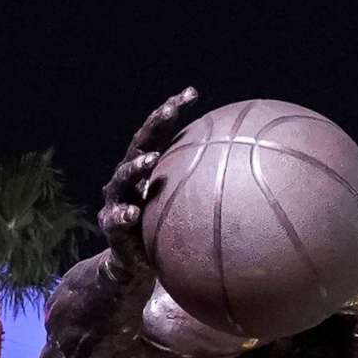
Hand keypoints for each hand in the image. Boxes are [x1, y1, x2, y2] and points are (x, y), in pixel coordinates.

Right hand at [99, 87, 198, 276]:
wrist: (132, 263)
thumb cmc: (162, 230)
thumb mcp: (183, 207)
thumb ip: (204, 190)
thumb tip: (247, 174)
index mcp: (146, 168)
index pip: (158, 132)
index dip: (172, 110)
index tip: (191, 93)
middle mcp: (129, 178)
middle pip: (139, 143)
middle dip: (154, 125)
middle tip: (169, 111)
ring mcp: (117, 200)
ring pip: (123, 177)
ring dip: (136, 166)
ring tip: (151, 160)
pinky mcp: (111, 225)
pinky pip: (116, 218)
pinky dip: (123, 214)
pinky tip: (134, 213)